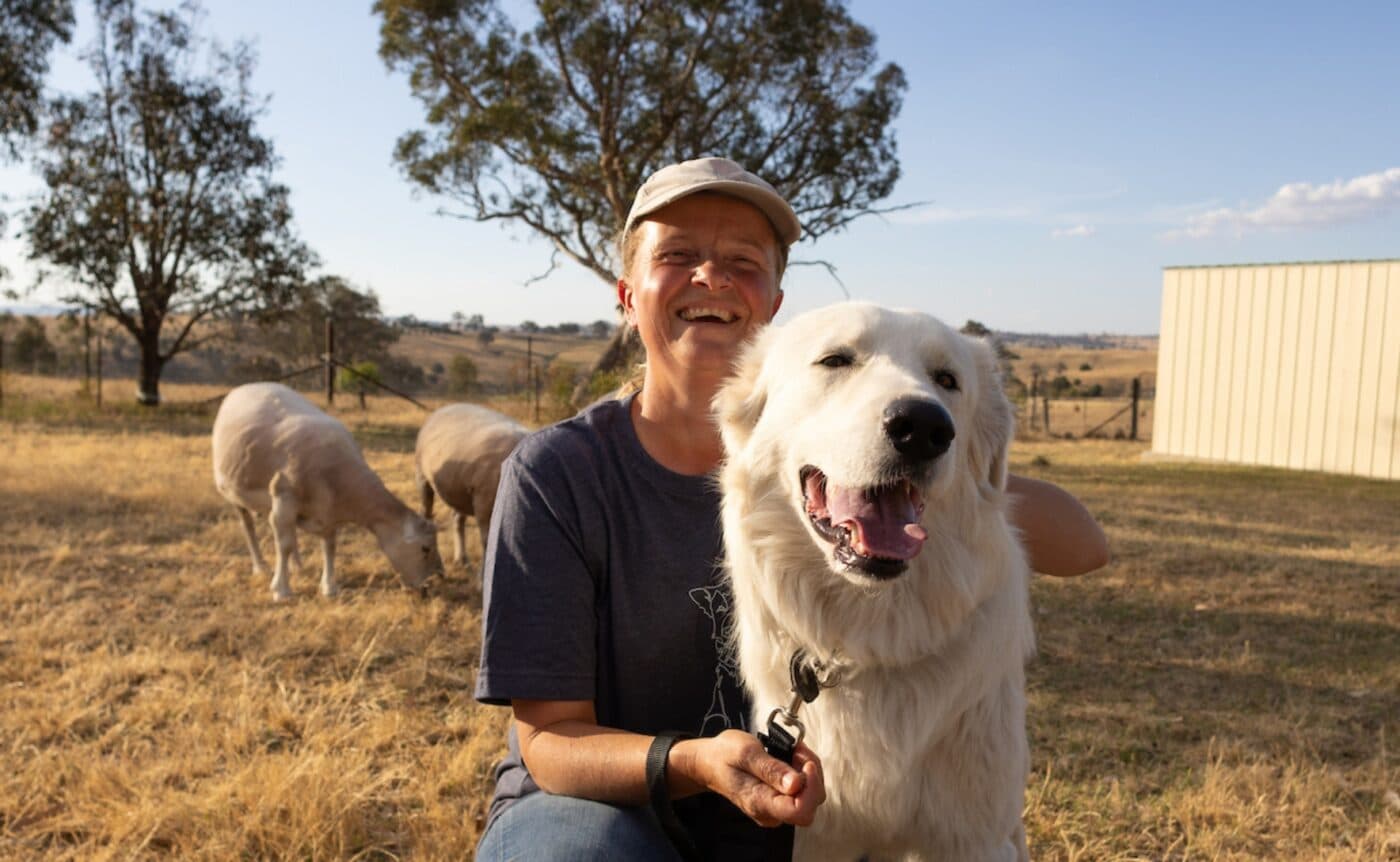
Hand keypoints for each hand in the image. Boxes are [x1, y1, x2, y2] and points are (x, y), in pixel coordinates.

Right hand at [672, 729, 825, 826]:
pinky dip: (804, 773)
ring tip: (794, 751)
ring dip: (809, 771)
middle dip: (812, 775)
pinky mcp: (779, 801)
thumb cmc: (724, 755)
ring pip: (811, 797)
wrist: (710, 763)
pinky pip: (803, 792)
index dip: (811, 786)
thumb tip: (797, 784)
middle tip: (798, 751)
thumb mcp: (745, 753)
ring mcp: (775, 808)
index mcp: (760, 802)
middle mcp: (770, 812)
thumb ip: (771, 769)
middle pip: (811, 804)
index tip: (805, 762)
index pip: (800, 811)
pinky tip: (793, 758)